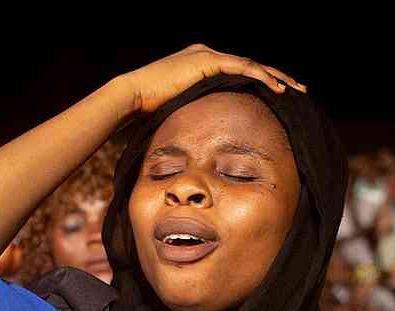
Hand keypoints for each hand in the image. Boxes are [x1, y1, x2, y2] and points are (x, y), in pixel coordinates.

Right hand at [120, 44, 305, 114]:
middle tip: (298, 90)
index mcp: (200, 64)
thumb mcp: (176, 110)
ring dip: (277, 77)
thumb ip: (193, 113)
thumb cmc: (146, 111)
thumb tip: (201, 135)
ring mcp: (207, 55)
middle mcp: (206, 55)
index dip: (259, 82)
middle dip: (276, 77)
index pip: (238, 71)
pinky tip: (278, 90)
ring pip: (252, 64)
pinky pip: (243, 68)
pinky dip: (262, 77)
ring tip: (296, 90)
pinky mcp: (207, 60)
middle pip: (250, 65)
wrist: (131, 97)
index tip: (277, 96)